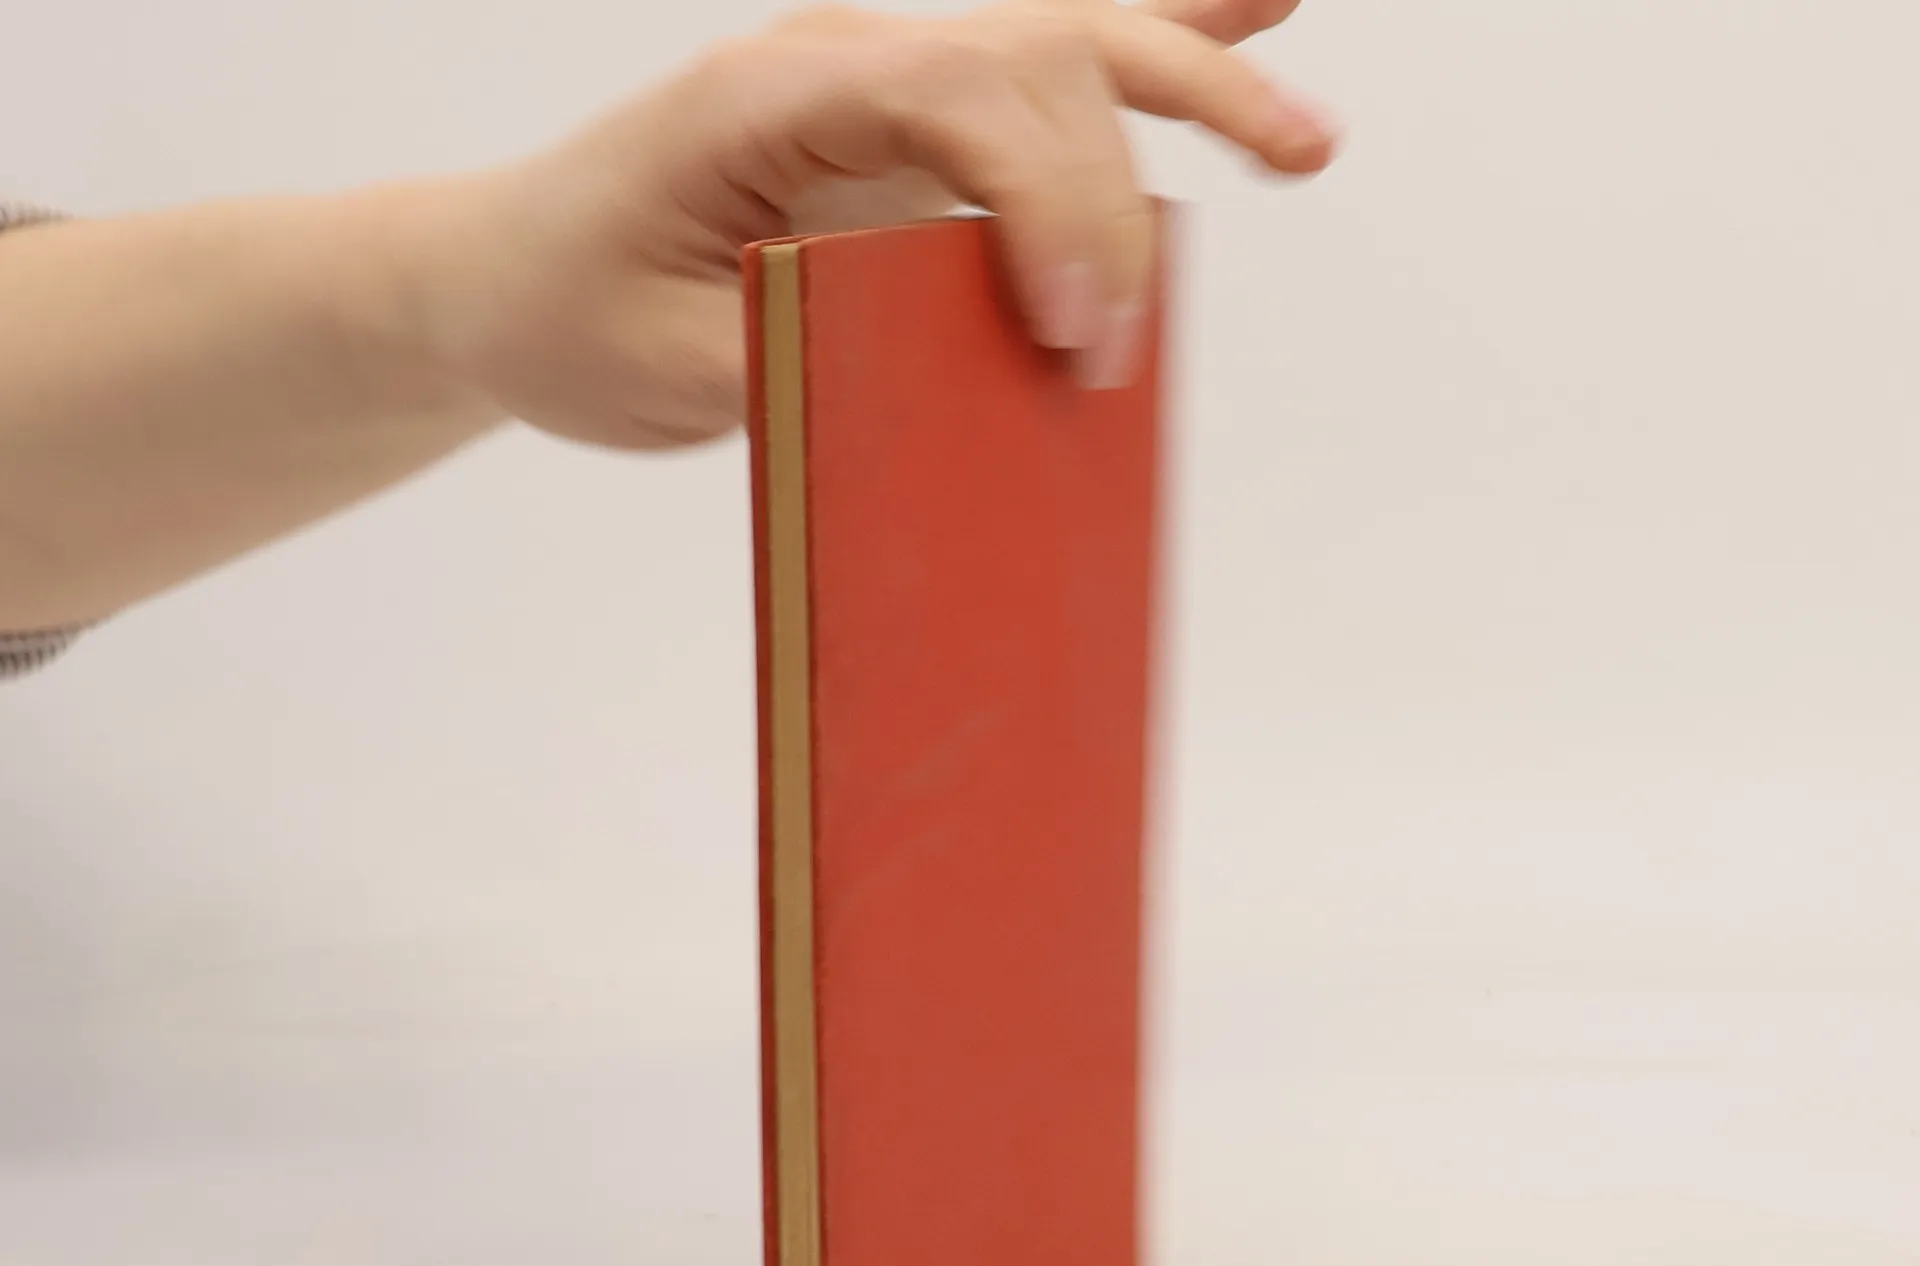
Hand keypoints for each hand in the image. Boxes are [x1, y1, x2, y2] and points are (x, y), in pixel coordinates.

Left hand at [401, 0, 1336, 449]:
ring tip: (1307, 146)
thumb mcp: (664, 369)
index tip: (1072, 336)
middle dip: (1113, 192)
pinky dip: (1161, 37)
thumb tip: (944, 390)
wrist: (507, 277)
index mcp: (773, 97)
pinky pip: (1045, 68)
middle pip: (1038, 62)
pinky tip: (1263, 6)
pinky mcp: (911, 138)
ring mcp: (887, 91)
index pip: (961, 95)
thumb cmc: (569, 313)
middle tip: (1118, 343)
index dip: (1048, 202)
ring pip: (1067, 43)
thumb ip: (802, 362)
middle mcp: (847, 65)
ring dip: (1196, 74)